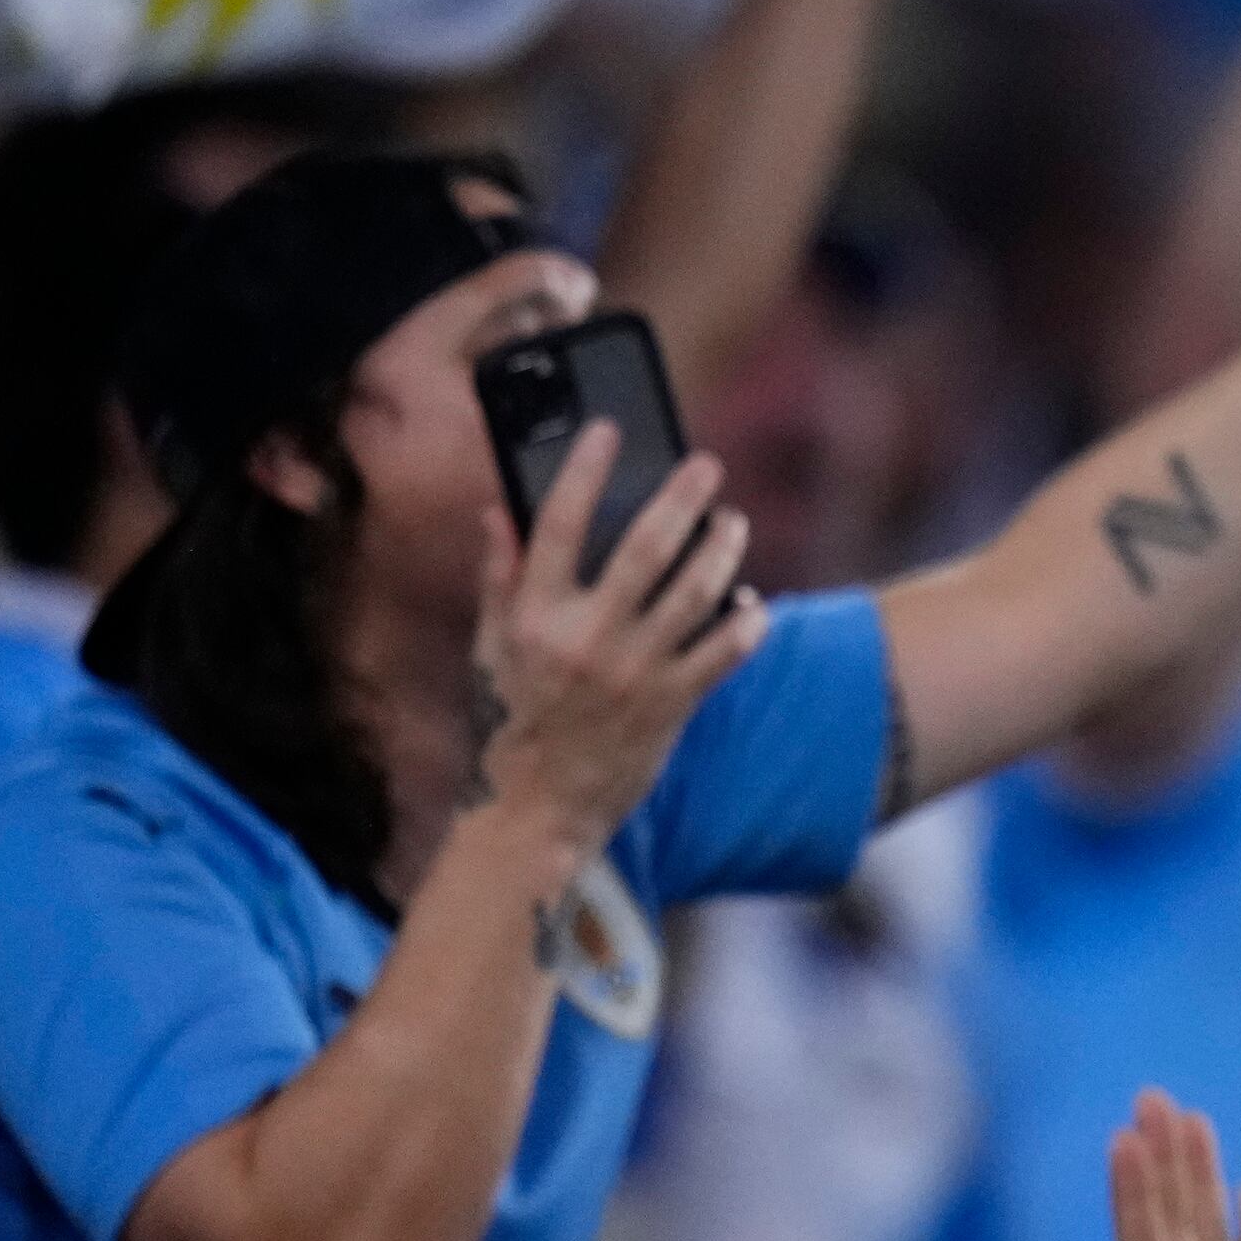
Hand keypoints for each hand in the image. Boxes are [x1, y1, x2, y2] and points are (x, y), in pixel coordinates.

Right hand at [468, 427, 764, 848]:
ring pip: (696, 592)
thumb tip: (498, 511)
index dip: (583, 470)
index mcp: (533, 616)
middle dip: (683, 499)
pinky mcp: (671, 705)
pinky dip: (744, 624)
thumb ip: (499, 578)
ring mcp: (633, 672)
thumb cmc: (512, 720)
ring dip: (722, 551)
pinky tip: (750, 604)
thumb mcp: (491, 648)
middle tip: (708, 466)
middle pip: (645, 549)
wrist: (537, 809)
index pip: (558, 525)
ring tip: (733, 523)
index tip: (608, 430)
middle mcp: (584, 638)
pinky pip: (723, 653)